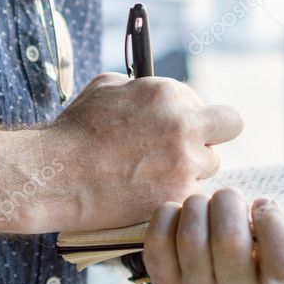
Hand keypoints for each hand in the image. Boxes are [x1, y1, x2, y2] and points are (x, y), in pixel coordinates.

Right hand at [41, 73, 242, 233]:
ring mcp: (183, 163)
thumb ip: (139, 87)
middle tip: (189, 148)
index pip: (205, 103)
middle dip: (211, 135)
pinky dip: (175, 196)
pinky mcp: (176, 196)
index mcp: (168, 94)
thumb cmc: (74, 131)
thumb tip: (152, 91)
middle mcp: (183, 125)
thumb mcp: (105, 87)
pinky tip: (151, 194)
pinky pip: (192, 195)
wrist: (55, 175)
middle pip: (228, 127)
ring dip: (192, 169)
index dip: (192, 116)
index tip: (175, 128)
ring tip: (157, 175)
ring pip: (210, 165)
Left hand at [143, 188, 283, 283]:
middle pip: (229, 240)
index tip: (265, 203)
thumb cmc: (257, 240)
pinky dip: (168, 213)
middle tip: (231, 194)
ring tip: (206, 202)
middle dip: (229, 202)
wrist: (204, 259)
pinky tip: (180, 212)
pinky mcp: (164, 282)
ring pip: (193, 235)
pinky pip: (160, 237)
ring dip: (198, 204)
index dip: (274, 225)